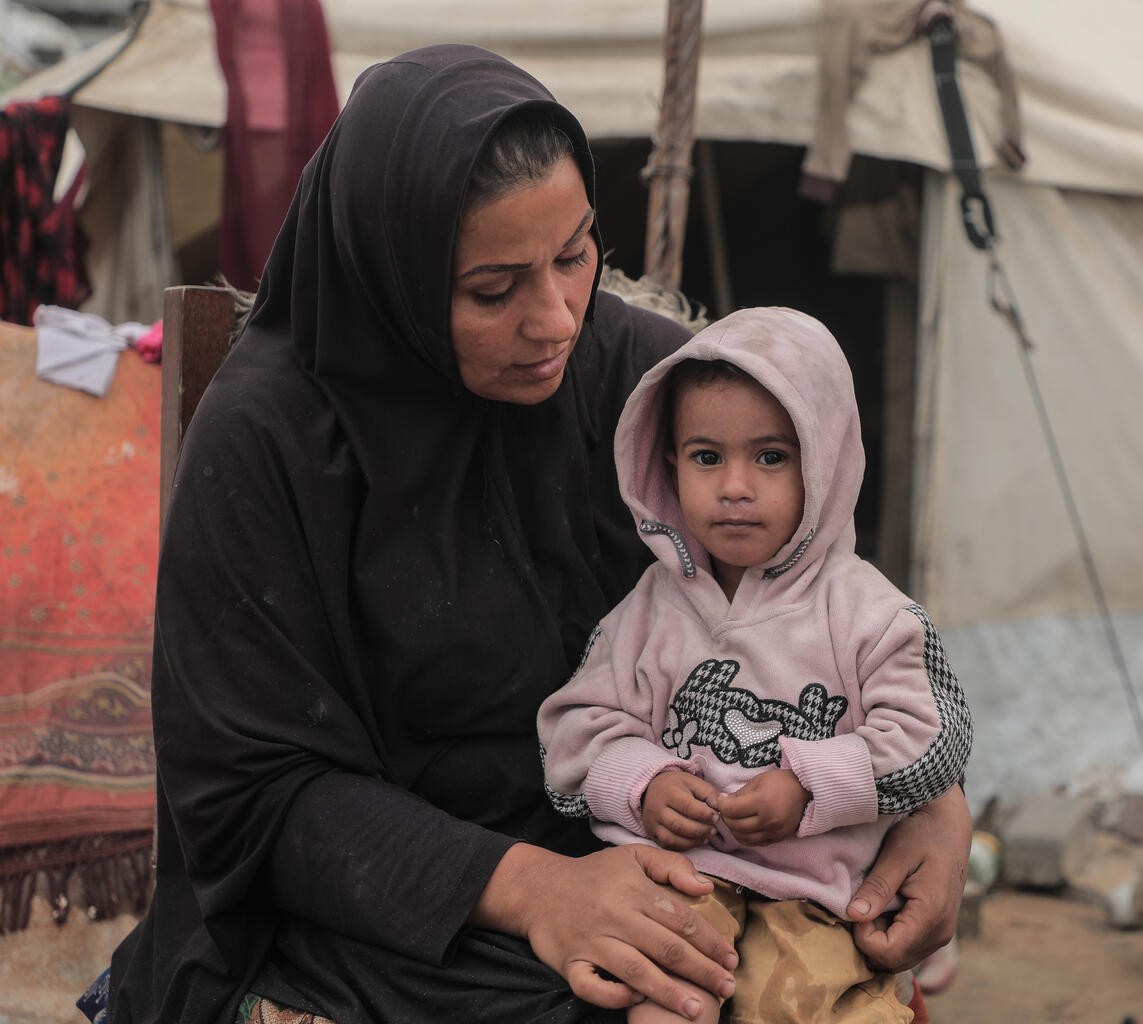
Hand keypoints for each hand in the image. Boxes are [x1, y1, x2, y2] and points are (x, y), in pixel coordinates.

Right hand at [472, 843, 737, 1018]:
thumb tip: (705, 889)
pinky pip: (593, 987)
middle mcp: (615, 917)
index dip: (710, 941)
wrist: (538, 887)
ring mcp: (592, 942)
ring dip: (669, 992)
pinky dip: (614, 995)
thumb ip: (670, 866)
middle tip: (727, 988)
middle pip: (666, 948)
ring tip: (697, 1009)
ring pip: (636, 971)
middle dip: (701, 970)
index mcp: (633, 890)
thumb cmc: (593, 874)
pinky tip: (636, 1000)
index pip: (681, 919)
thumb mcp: (632, 857)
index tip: (731, 959)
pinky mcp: (570, 964)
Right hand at [642, 771, 719, 850]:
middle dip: (701, 830)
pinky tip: (695, 841)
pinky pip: (668, 845)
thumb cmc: (676, 786)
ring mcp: (652, 822)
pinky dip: (684, 846)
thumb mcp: (692, 781)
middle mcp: (657, 808)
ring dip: (694, 840)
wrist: (651, 789)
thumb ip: (708, 792)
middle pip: (680, 825)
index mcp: (669, 792)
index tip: (717, 817)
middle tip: (714, 830)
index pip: (688, 807)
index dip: (705, 815)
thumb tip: (720, 806)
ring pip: (673, 838)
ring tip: (706, 837)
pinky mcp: (651, 833)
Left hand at [715, 769, 808, 845]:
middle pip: (736, 825)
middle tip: (725, 809)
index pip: (731, 809)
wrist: (805, 792)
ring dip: (734, 830)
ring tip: (733, 819)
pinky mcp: (778, 838)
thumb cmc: (780, 782)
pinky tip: (743, 828)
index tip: (720, 800)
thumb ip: (740, 794)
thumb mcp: (758, 781)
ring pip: (744, 838)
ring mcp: (774, 831)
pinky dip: (745, 838)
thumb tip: (724, 802)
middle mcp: (768, 820)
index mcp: (761, 802)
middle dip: (726, 817)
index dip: (721, 804)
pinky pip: (756, 843)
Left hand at [848, 787, 971, 971]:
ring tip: (872, 905)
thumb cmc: (922, 835)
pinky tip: (882, 909)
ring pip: (899, 959)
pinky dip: (889, 937)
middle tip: (861, 906)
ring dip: (878, 939)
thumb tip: (853, 916)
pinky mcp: (936, 931)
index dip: (863, 936)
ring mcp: (940, 936)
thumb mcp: (897, 855)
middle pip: (893, 962)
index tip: (856, 908)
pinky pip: (908, 949)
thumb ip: (877, 887)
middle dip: (868, 940)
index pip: (888, 952)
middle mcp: (940, 934)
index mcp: (931, 916)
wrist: (949, 828)